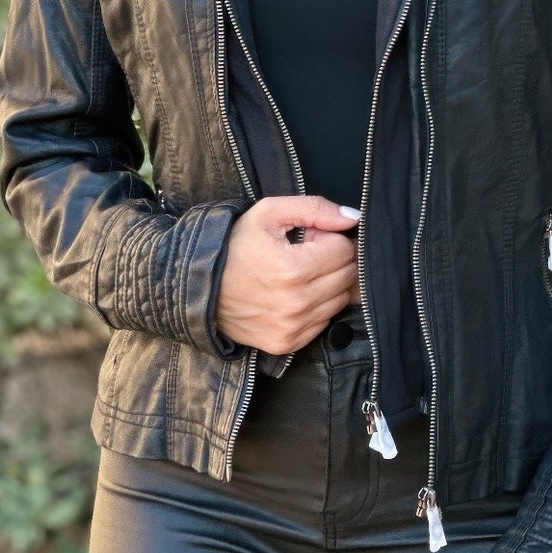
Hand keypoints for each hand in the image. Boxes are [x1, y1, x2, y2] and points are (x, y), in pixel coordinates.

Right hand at [216, 195, 360, 354]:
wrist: (198, 285)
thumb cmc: (235, 245)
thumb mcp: (269, 213)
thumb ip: (315, 208)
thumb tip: (353, 218)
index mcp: (294, 269)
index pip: (345, 250)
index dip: (329, 237)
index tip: (308, 237)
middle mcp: (297, 304)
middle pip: (347, 277)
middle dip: (332, 259)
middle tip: (304, 253)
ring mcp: (292, 329)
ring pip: (340, 300)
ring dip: (327, 283)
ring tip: (297, 274)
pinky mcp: (287, 344)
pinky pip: (324, 322)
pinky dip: (316, 306)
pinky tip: (292, 294)